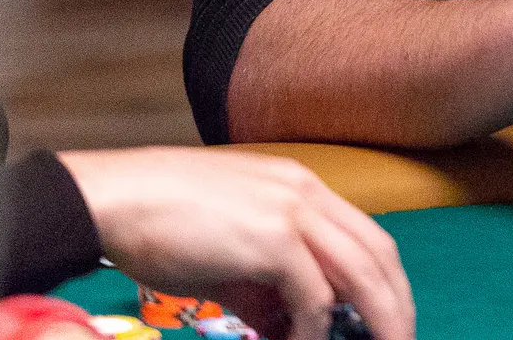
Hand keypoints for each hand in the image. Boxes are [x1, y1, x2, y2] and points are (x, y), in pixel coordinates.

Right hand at [57, 148, 413, 339]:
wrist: (117, 199)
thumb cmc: (161, 224)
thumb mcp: (226, 253)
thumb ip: (263, 287)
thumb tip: (284, 327)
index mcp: (301, 187)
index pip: (367, 235)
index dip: (386, 279)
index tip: (390, 316)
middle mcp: (307, 193)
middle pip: (378, 252)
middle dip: (396, 303)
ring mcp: (292, 211)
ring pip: (360, 271)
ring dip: (377, 318)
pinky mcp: (271, 238)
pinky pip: (314, 294)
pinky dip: (316, 327)